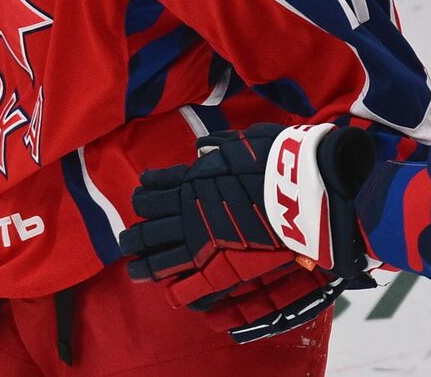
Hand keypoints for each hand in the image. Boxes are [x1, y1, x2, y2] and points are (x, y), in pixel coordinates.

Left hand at [122, 123, 375, 339]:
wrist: (300, 189)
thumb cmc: (277, 160)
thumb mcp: (245, 142)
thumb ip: (220, 147)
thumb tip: (203, 149)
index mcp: (193, 179)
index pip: (154, 187)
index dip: (145, 193)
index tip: (142, 197)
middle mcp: (187, 210)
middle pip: (146, 224)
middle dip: (135, 234)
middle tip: (130, 240)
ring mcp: (199, 239)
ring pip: (155, 255)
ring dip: (141, 261)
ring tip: (134, 268)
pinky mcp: (216, 264)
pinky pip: (183, 280)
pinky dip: (170, 285)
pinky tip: (164, 288)